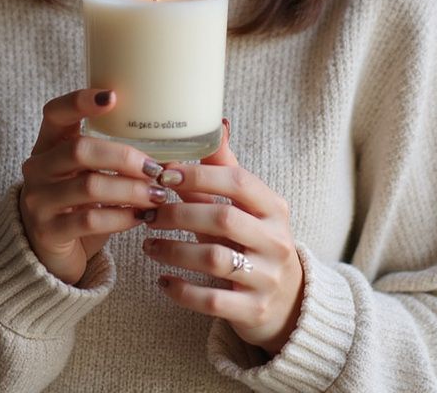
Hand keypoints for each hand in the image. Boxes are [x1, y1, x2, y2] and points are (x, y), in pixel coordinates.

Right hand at [19, 88, 166, 284]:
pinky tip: (141, 217)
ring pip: (89, 185)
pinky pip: (91, 220)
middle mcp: (38, 168)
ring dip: (131, 189)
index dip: (80, 101)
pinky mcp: (49, 231)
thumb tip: (170, 156)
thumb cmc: (77, 202)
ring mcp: (39, 200)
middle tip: (155, 169)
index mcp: (48, 144)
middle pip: (80, 150)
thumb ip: (114, 159)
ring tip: (157, 194)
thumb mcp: (88, 174)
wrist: (47, 249)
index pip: (55, 112)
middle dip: (124, 157)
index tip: (113, 96)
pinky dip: (122, 216)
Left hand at [141, 122, 303, 354]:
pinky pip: (211, 300)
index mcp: (274, 208)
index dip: (198, 175)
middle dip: (179, 213)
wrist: (289, 303)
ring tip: (147, 244)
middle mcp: (276, 241)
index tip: (163, 175)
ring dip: (173, 250)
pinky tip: (162, 281)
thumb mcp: (248, 206)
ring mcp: (266, 277)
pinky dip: (182, 290)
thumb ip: (226, 169)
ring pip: (213, 260)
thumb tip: (214, 125)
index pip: (238, 182)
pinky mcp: (253, 310)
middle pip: (222, 218)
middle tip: (149, 213)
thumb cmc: (256, 241)